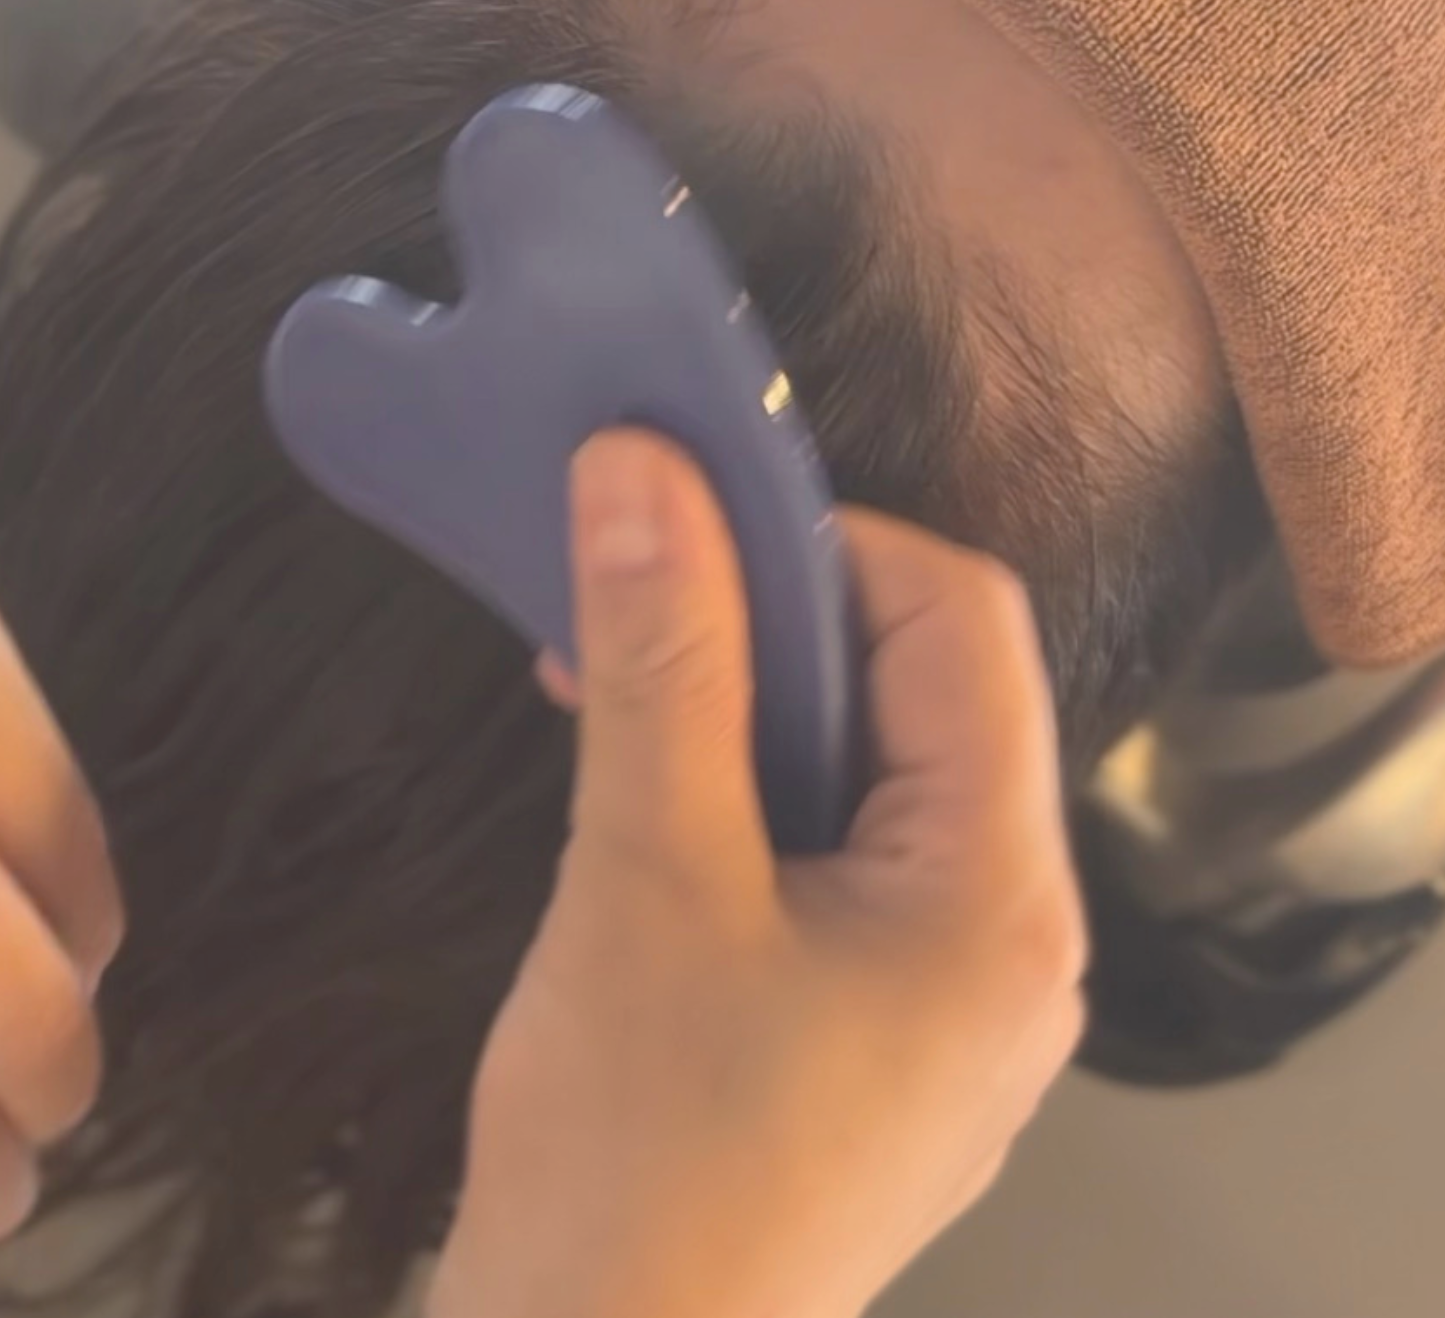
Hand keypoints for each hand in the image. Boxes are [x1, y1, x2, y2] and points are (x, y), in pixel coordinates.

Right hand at [433, 431, 1085, 1317]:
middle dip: (770, 632)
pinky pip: (840, 874)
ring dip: (744, 719)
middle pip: (925, 703)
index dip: (827, 542)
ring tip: (607, 701)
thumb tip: (642, 470)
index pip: (959, 626)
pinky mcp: (881, 1047)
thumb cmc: (634, 1149)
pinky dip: (748, 810)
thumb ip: (659, 660)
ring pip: (871, 789)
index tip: (682, 519)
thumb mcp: (646, 874)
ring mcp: (950, 1012)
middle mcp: (1012, 951)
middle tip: (626, 607)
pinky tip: (643, 808)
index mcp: (1001, 900)